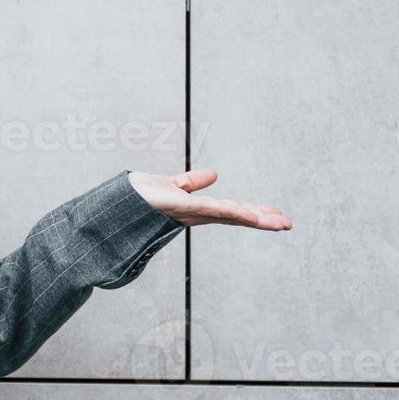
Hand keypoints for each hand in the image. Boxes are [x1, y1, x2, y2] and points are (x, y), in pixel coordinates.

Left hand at [126, 169, 291, 230]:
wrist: (110, 204)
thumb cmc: (135, 198)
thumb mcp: (169, 185)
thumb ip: (191, 183)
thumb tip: (215, 174)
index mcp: (195, 209)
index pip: (230, 211)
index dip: (253, 213)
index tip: (276, 215)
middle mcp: (194, 215)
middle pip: (234, 217)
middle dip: (261, 220)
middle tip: (288, 224)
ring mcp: (187, 213)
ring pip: (228, 216)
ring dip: (254, 219)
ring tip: (279, 223)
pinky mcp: (178, 208)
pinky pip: (209, 209)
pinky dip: (230, 212)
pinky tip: (249, 215)